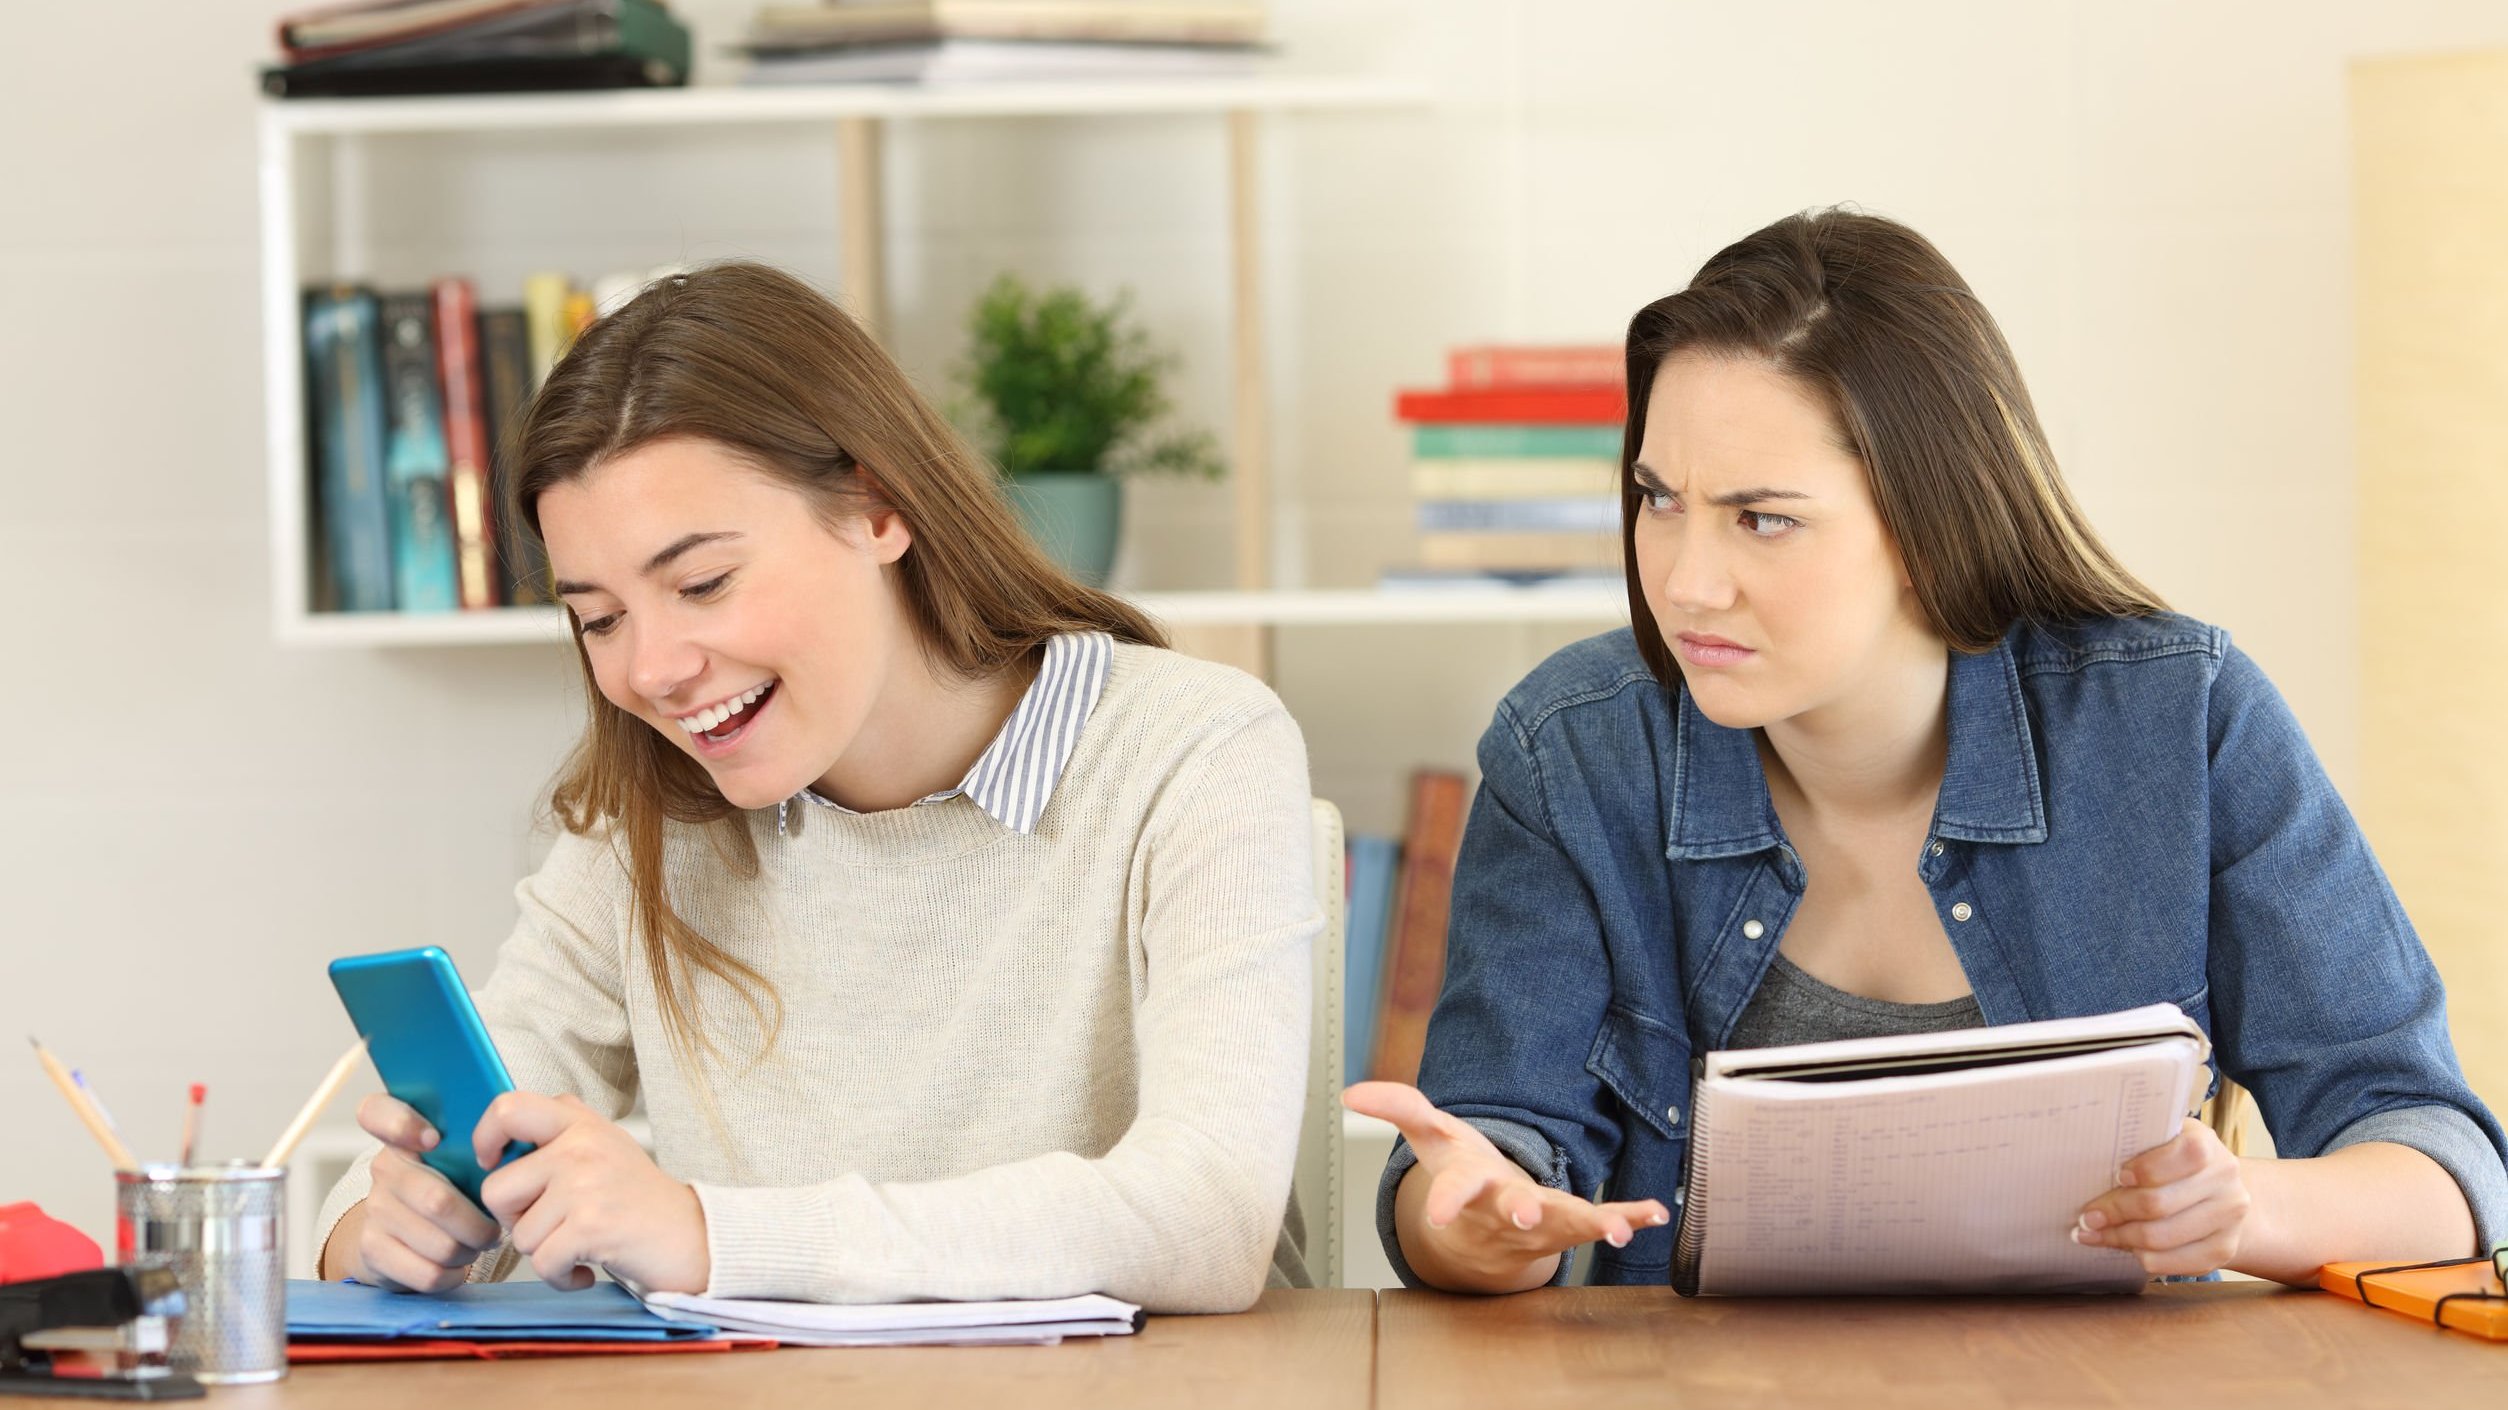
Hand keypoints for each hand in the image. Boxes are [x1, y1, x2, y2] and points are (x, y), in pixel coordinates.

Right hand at [347, 1093, 500, 1292]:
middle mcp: (383, 1169)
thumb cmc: (454, 1187)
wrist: (404, 1236)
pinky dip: (454, 1274)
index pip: (376, 1112)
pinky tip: (459, 1265)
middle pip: (436, 1201)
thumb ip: (486, 1139)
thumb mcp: (466, 1156)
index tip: (433, 1138)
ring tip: (477, 1244)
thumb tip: (523, 1141)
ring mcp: (375, 1210)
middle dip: (478, 1223)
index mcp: (405, 1136)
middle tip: (494, 1228)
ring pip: (439, 1242)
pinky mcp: (373, 1250)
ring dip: (470, 1249)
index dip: (401, 1123)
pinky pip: (428, 1272)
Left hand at [472, 1092, 710, 1294]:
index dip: (484, 1137)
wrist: (691, 1235)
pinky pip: (541, 1263)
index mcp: (580, 1124)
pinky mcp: (589, 1226)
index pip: (508, 1108)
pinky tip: (582, 1269)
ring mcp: (584, 1186)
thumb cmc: (640, 1198)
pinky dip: (560, 1277)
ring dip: (544, 1252)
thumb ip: (560, 1131)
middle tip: (548, 1224)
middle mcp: (580, 1148)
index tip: (492, 1163)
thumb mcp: (605, 1145)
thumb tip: (502, 1141)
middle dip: (514, 1219)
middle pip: (496, 1189)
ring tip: (577, 1245)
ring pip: (519, 1235)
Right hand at [1345, 1081, 1669, 1292]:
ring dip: (1592, 1226)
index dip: (1442, 1200)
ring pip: (1564, 1228)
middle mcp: (1504, 1211)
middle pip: (1512, 1213)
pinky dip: (1631, 1217)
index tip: (1435, 1212)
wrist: (1484, 1239)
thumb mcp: (1430, 1137)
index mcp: (1467, 1189)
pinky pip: (1601, 1223)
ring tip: (1619, 1227)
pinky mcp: (1571, 1227)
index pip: (1452, 1192)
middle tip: (1527, 1214)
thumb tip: (1350, 1092)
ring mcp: (1541, 1224)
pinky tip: (1657, 1212)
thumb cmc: (1461, 1178)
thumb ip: (1397, 1107)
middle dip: (1521, 1212)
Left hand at [2073, 1117, 2251, 1276]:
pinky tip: (2124, 1248)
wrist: (2219, 1191)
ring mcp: (2229, 1217)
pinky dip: (2143, 1258)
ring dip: (2120, 1238)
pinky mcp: (2223, 1249)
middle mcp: (2225, 1180)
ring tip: (2093, 1234)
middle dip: (2115, 1212)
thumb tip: (2087, 1155)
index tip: (2117, 1177)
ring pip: (2162, 1237)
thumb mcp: (2161, 1141)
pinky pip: (2176, 1263)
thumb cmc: (2172, 1161)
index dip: (2146, 1168)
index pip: (2184, 1155)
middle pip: (2160, 1203)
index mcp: (2206, 1144)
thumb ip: (2136, 1144)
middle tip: (2087, 1217)